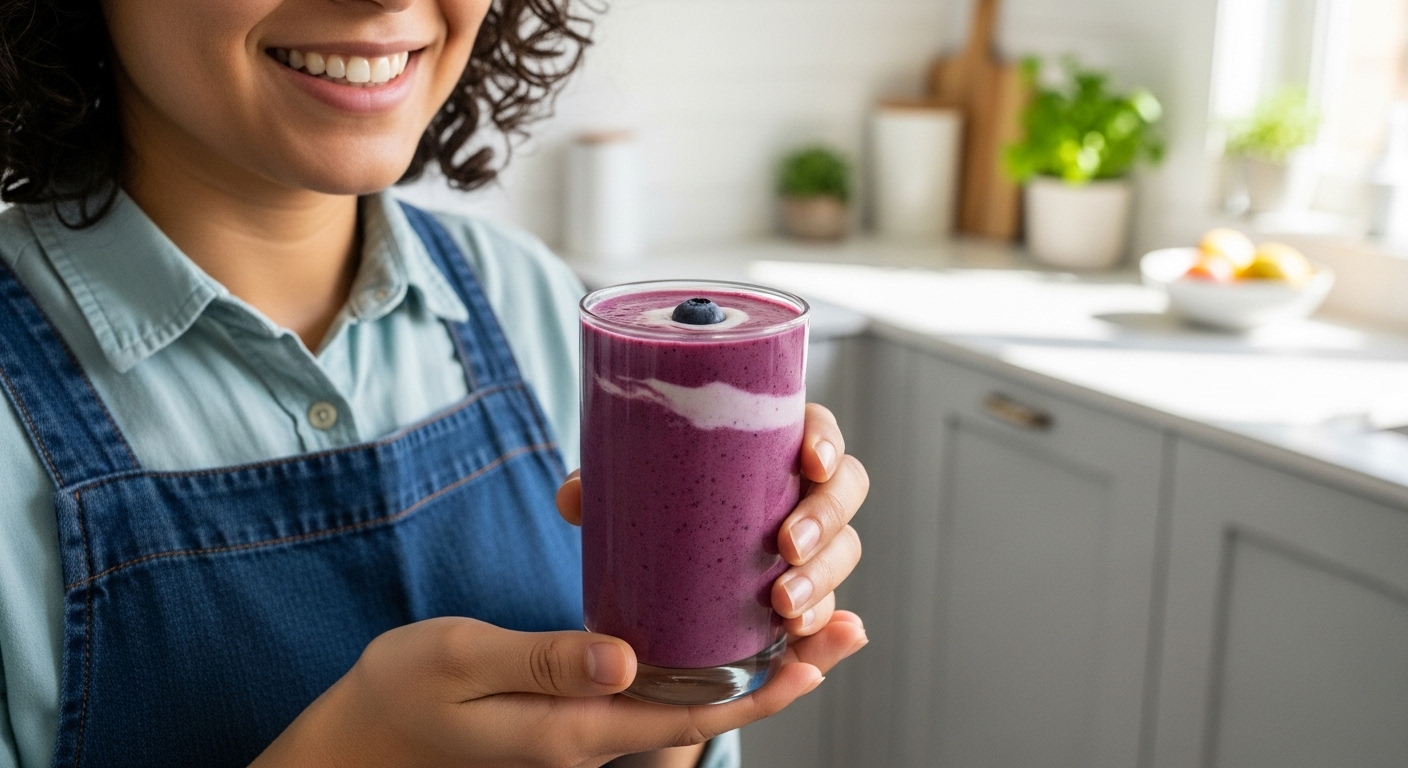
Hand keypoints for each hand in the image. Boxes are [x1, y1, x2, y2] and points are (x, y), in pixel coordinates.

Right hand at [251, 613, 862, 767]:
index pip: (689, 714)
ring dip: (752, 669)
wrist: (360, 741)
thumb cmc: (399, 696)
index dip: (761, 689)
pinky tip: (720, 631)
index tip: (817, 657)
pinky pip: (655, 693)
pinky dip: (702, 664)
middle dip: (781, 676)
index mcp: (573, 730)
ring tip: (811, 627)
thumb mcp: (459, 663)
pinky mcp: (573, 711)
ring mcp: (585, 729)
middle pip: (708, 710)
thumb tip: (629, 658)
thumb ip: (542, 660)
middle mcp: (592, 737)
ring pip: (688, 701)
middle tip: (845, 629)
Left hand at [556, 403, 866, 645]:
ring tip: (785, 607)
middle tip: (786, 546)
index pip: (818, 431)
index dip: (825, 442)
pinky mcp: (804, 596)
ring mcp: (810, 546)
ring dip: (825, 579)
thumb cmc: (656, 507)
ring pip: (842, 551)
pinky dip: (833, 627)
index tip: (808, 462)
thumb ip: (599, 488)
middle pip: (845, 491)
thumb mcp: (625, 494)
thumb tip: (573, 498)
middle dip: (825, 519)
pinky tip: (823, 637)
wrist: (654, 572)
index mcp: (770, 448)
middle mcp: (800, 492)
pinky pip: (832, 609)